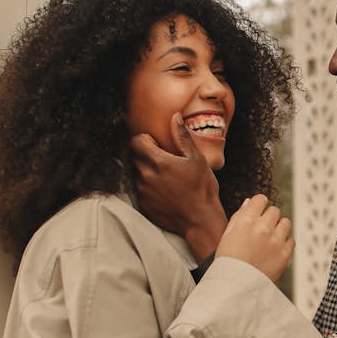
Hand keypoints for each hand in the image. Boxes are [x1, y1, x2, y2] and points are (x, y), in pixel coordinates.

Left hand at [130, 113, 226, 260]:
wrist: (200, 220)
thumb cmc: (202, 189)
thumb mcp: (196, 159)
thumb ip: (182, 136)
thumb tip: (175, 117)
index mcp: (158, 162)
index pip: (136, 142)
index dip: (144, 139)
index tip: (155, 143)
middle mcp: (146, 176)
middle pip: (134, 156)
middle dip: (144, 154)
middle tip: (162, 158)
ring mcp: (143, 192)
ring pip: (135, 173)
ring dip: (145, 170)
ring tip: (164, 175)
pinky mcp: (143, 205)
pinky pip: (139, 189)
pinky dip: (147, 186)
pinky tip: (163, 189)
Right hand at [216, 195, 293, 282]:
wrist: (236, 286)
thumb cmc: (228, 262)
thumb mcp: (227, 235)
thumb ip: (239, 216)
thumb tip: (248, 202)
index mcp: (246, 221)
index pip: (260, 199)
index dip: (259, 204)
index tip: (259, 209)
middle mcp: (263, 228)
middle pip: (274, 210)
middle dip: (269, 217)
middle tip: (263, 228)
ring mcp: (275, 241)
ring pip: (286, 222)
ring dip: (279, 227)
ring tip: (270, 238)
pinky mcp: (285, 254)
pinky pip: (291, 240)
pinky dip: (285, 243)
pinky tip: (274, 249)